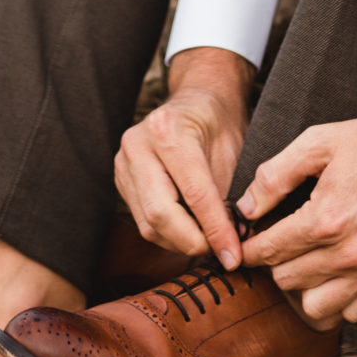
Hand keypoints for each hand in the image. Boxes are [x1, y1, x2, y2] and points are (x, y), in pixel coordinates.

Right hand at [115, 47, 254, 270]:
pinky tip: (191, 233)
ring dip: (181, 243)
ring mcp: (123, 162)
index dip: (216, 231)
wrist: (197, 100)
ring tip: (210, 244)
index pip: (194, 194)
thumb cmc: (219, 123)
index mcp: (169, 129)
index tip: (234, 256)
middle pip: (160, 214)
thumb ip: (229, 195)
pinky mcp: (121, 179)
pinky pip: (142, 220)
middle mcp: (137, 144)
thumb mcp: (235, 151)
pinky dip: (169, 234)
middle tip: (222, 254)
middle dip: (193, 242)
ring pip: (148, 223)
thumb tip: (233, 243)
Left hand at [236, 83, 356, 325]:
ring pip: (317, 308)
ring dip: (307, 286)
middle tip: (283, 242)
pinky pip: (354, 313)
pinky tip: (340, 270)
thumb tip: (245, 208)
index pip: (269, 251)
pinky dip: (341, 297)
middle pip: (287, 281)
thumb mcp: (320, 142)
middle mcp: (350, 254)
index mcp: (326, 218)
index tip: (244, 246)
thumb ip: (275, 176)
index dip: (249, 248)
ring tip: (310, 260)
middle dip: (278, 261)